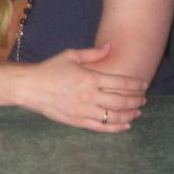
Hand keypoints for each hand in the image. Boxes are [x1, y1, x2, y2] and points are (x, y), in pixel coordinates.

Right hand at [14, 45, 147, 132]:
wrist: (30, 87)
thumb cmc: (50, 69)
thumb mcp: (71, 56)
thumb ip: (93, 53)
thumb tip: (110, 46)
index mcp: (90, 78)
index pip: (120, 83)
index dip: (135, 84)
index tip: (143, 84)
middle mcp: (89, 96)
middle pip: (121, 101)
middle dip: (136, 100)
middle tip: (143, 99)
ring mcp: (84, 111)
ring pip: (114, 117)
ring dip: (129, 115)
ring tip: (137, 113)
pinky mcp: (78, 122)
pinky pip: (102, 128)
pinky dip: (116, 128)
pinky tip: (125, 125)